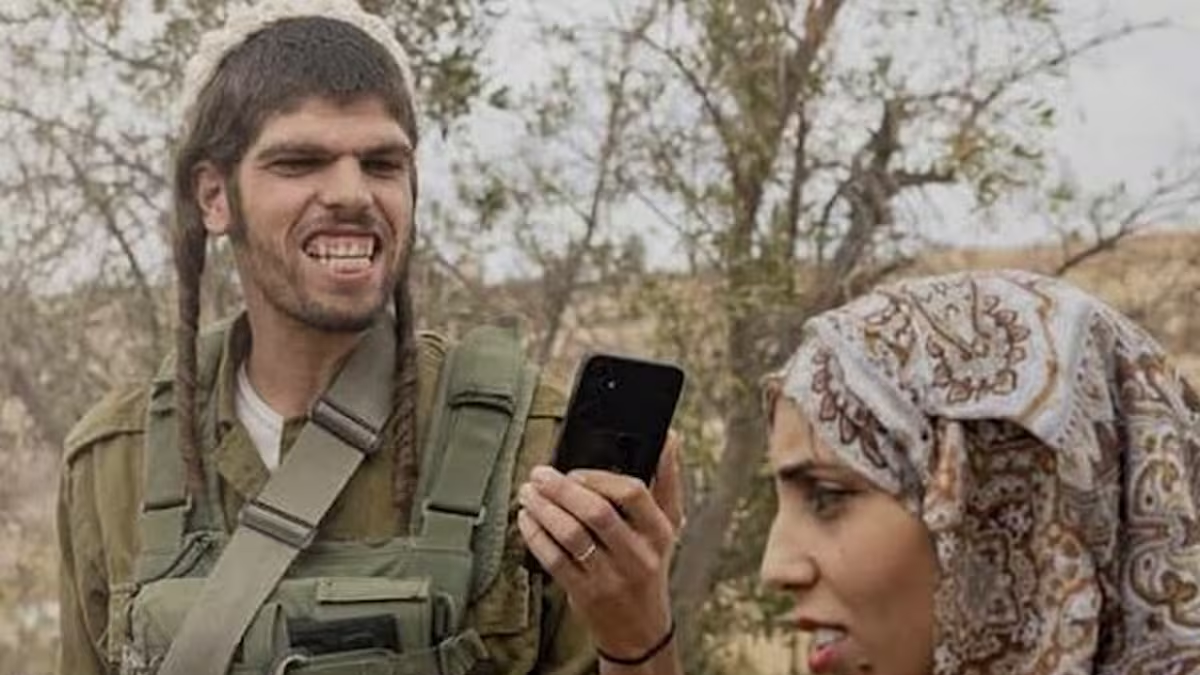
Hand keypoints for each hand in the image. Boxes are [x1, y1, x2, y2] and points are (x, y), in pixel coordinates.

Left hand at [518, 432, 683, 661]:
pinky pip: (554, 560)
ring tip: (528, 493)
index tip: (575, 470)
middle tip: (540, 474)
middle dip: (562, 489)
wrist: (640, 630)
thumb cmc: (650, 566)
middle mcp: (637, 555)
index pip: (633, 494)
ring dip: (544, 510)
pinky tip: (527, 520)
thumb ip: (666, 480)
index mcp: (659, 532)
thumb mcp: (669, 526)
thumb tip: (669, 438)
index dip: (599, 477)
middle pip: (596, 513)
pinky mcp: (585, 595)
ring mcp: (610, 577)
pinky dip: (535, 536)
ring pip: (571, 536)